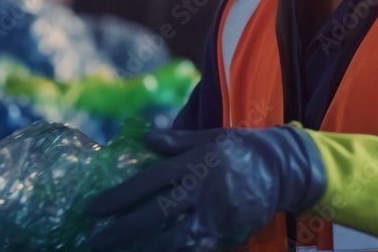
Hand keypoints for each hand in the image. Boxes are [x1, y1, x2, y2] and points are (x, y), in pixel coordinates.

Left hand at [87, 126, 325, 251]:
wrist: (284, 169)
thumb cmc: (241, 149)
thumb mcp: (210, 137)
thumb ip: (176, 141)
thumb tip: (144, 138)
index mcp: (196, 162)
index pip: (150, 181)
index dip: (120, 196)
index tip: (93, 209)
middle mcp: (205, 190)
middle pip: (158, 214)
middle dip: (124, 230)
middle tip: (95, 241)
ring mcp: (218, 216)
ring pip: (175, 240)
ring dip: (146, 250)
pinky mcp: (230, 235)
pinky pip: (198, 250)